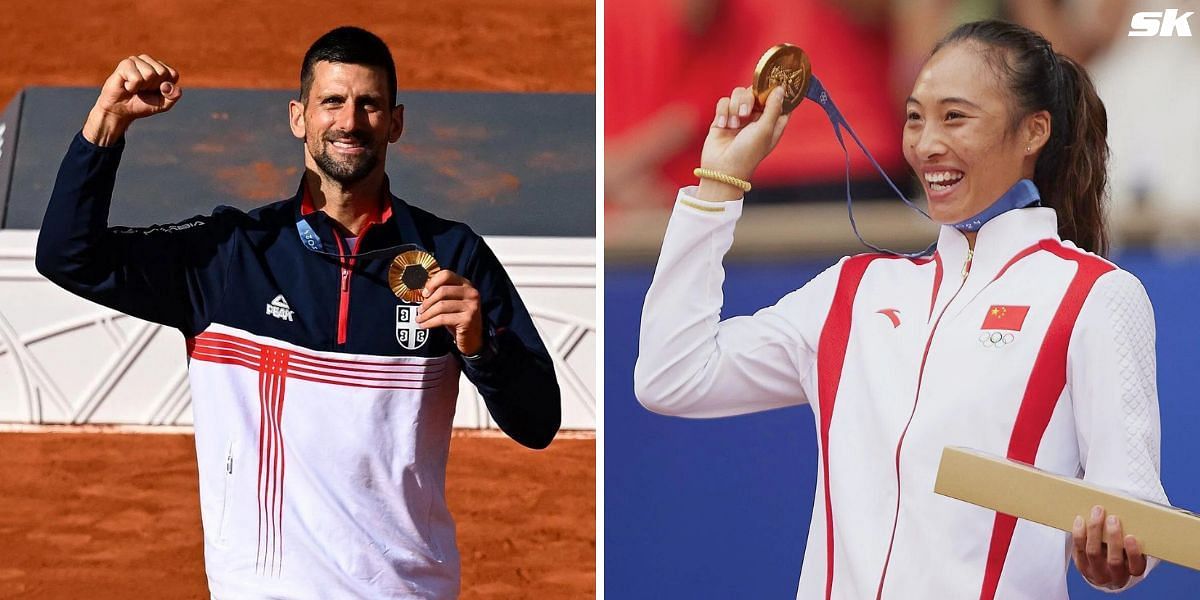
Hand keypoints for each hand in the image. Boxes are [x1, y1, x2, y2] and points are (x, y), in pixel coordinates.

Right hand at [83, 55, 181, 145]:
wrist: (121, 110)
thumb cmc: (143, 105)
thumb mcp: (163, 104)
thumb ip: (173, 96)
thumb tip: (168, 86)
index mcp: (161, 68)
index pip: (173, 74)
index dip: (165, 88)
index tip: (155, 92)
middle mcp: (149, 61)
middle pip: (162, 72)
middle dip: (153, 87)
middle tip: (143, 90)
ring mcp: (136, 60)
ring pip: (150, 74)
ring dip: (143, 87)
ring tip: (135, 87)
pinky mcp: (125, 64)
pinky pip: (137, 78)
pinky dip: (132, 87)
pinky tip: (126, 86)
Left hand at [416, 269, 482, 355]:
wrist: (472, 339)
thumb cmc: (458, 318)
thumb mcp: (452, 302)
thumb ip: (441, 293)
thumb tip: (422, 291)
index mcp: (466, 284)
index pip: (446, 275)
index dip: (432, 282)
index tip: (424, 293)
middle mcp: (471, 293)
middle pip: (442, 291)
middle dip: (427, 302)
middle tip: (419, 310)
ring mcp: (471, 306)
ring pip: (441, 306)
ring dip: (426, 314)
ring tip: (419, 319)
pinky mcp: (468, 319)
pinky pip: (442, 318)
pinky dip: (430, 322)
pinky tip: (424, 325)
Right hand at [696, 85, 790, 199]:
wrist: (721, 169)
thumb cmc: (747, 153)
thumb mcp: (765, 130)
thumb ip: (773, 107)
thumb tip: (781, 88)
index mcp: (772, 122)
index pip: (779, 99)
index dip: (777, 90)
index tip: (772, 83)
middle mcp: (757, 117)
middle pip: (756, 91)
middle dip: (749, 99)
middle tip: (746, 113)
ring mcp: (739, 116)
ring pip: (738, 94)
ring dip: (734, 107)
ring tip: (733, 124)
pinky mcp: (723, 117)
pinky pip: (723, 102)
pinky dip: (722, 112)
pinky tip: (723, 125)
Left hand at [1071, 505, 1146, 588]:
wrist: (1103, 571)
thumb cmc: (1122, 553)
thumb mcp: (1131, 548)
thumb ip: (1132, 537)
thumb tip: (1134, 513)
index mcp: (1132, 571)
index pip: (1136, 566)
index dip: (1133, 552)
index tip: (1131, 536)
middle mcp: (1115, 575)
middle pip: (1114, 560)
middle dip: (1113, 537)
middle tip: (1113, 518)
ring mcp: (1097, 572)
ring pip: (1093, 552)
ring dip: (1094, 530)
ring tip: (1097, 513)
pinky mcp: (1082, 566)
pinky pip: (1078, 549)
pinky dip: (1079, 533)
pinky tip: (1080, 520)